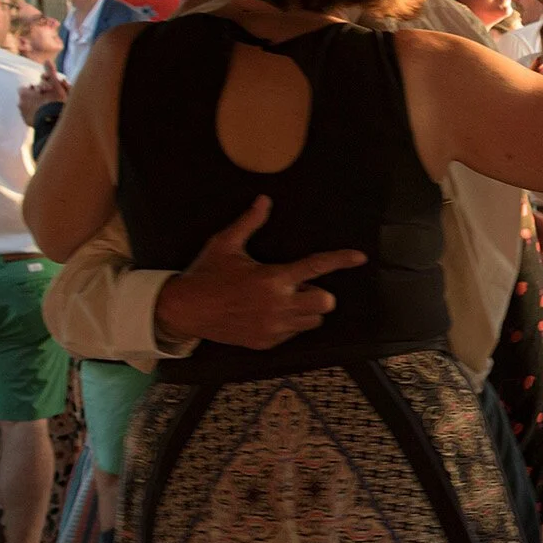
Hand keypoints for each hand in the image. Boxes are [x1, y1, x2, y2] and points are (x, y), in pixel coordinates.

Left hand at [18, 65, 67, 124]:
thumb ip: (50, 72)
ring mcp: (23, 114)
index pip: (26, 88)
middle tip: (46, 99)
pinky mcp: (27, 123)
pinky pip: (30, 117)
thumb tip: (47, 60)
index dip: (35, 88)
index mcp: (24, 93)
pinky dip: (36, 115)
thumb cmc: (54, 102)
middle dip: (34, 98)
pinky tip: (45, 115)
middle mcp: (20, 103)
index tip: (44, 91)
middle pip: (26, 98)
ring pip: (28, 107)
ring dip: (35, 107)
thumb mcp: (55, 85)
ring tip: (47, 108)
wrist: (54, 121)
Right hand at [153, 195, 367, 349]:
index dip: (341, 260)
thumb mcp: (225, 244)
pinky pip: (294, 333)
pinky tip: (270, 314)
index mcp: (272, 278)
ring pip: (313, 320)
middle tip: (301, 287)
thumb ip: (250, 223)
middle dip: (319, 293)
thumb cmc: (205, 274)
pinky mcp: (266, 342)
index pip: (316, 266)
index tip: (359, 257)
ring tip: (284, 300)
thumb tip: (264, 200)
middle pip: (325, 302)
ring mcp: (273, 327)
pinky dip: (290, 324)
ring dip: (307, 310)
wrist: (183, 310)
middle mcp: (278, 305)